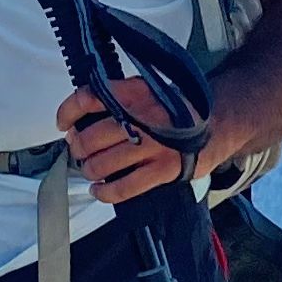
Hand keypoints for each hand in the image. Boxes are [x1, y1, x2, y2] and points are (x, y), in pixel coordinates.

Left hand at [59, 71, 205, 204]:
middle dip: (78, 147)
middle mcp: (141, 119)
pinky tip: (99, 190)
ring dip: (89, 169)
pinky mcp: (162, 171)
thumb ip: (117, 98)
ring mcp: (152, 147)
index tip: (64, 124)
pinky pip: (123, 188)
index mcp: (134, 93)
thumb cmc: (176, 109)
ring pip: (101, 164)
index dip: (67, 112)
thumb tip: (82, 116)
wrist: (217, 122)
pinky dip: (104, 192)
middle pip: (89, 138)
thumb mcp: (147, 90)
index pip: (87, 98)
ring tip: (91, 168)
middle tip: (79, 150)